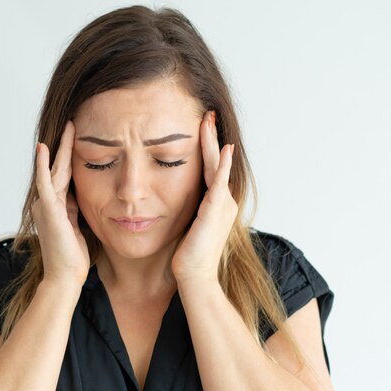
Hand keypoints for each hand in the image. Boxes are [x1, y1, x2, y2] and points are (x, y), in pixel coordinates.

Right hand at [31, 120, 89, 286]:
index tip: (79, 140)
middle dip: (66, 147)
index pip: (64, 177)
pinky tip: (44, 148)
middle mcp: (47, 203)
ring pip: (54, 170)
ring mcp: (45, 205)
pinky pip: (45, 182)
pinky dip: (43, 165)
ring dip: (60, 149)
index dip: (70, 159)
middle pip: (58, 169)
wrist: (65, 277)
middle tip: (73, 124)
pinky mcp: (47, 210)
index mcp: (57, 207)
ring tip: (68, 128)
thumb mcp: (79, 227)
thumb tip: (83, 196)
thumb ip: (77, 210)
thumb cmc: (73, 258)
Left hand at [171, 110, 237, 283]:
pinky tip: (223, 149)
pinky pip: (219, 182)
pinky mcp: (216, 211)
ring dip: (214, 143)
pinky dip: (221, 165)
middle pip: (215, 161)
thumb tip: (167, 198)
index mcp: (215, 203)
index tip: (200, 125)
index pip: (209, 168)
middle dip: (211, 137)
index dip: (205, 147)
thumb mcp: (185, 225)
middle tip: (207, 113)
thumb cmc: (186, 257)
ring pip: (217, 166)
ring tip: (209, 121)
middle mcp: (223, 201)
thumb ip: (184, 209)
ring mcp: (222, 205)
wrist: (194, 277)